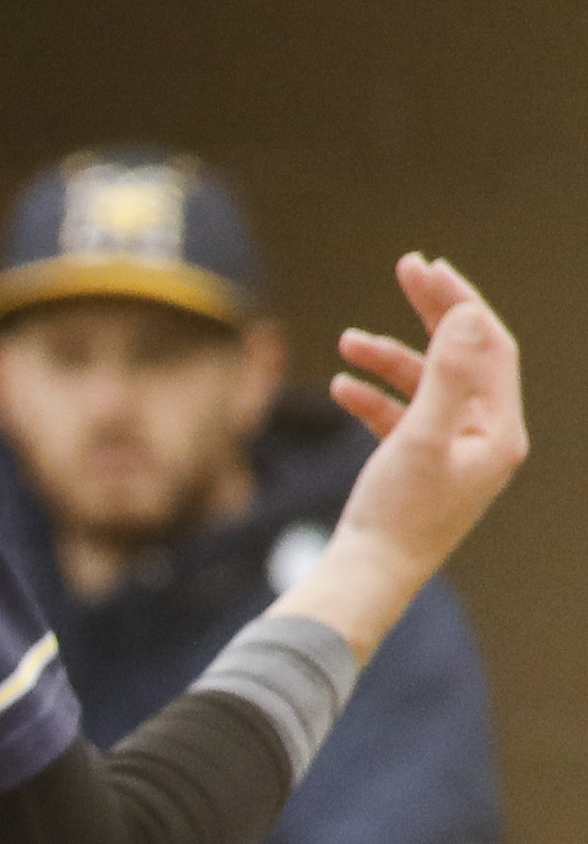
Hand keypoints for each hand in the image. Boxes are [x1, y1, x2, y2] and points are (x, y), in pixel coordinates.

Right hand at [328, 255, 526, 574]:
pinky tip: (342, 388)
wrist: (369, 575)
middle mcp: (485, 439)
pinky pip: (404, 417)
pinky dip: (375, 398)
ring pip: (427, 386)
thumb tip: (466, 313)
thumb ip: (445, 372)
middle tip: (405, 269)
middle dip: (432, 314)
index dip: (460, 302)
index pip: (491, 346)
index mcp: (500, 431)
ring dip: (389, 360)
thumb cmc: (398, 513)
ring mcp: (454, 453)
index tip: (424, 268)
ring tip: (347, 342)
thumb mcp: (422, 435)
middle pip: (464, 357)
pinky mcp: (422, 467)